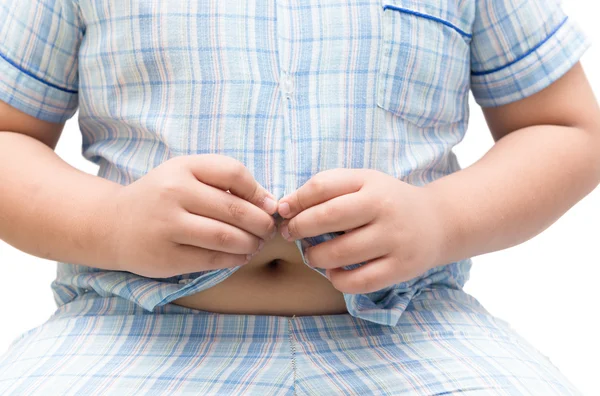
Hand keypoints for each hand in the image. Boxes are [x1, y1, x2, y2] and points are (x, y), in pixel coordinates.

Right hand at [108, 154, 277, 277]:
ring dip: (251, 243)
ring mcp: (168, 226)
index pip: (234, 173)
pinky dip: (235, 259)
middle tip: (269, 230)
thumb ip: (223, 180)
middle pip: (235, 209)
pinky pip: (212, 259)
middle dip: (261, 222)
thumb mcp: (185, 175)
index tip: (269, 205)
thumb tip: (269, 202)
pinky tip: (241, 255)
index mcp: (182, 167)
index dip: (259, 191)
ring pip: (226, 236)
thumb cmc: (161, 197)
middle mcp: (173, 193)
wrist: (112, 224)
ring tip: (257, 243)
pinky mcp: (167, 257)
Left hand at [277, 169, 444, 293]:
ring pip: (340, 253)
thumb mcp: (363, 183)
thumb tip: (284, 207)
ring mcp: (394, 239)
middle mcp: (384, 208)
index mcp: (370, 182)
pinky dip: (338, 280)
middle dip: (299, 228)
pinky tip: (334, 272)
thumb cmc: (387, 201)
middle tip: (290, 234)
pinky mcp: (400, 268)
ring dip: (315, 257)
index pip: (322, 186)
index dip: (295, 200)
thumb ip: (325, 189)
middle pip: (328, 217)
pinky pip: (359, 282)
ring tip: (313, 255)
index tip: (284, 212)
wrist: (437, 222)